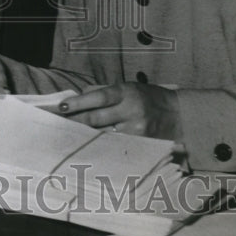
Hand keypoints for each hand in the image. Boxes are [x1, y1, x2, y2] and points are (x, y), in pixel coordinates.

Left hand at [59, 82, 182, 141]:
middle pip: (96, 119)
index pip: (98, 97)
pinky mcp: (140, 145)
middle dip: (74, 122)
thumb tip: (77, 98)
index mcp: (126, 92)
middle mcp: (131, 111)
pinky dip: (100, 146)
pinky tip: (87, 148)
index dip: (78, 103)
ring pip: (103, 135)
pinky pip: (115, 146)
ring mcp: (136, 130)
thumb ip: (103, 92)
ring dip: (84, 137)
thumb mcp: (127, 87)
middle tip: (57, 125)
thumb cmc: (147, 97)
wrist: (178, 115)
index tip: (61, 107)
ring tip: (66, 138)